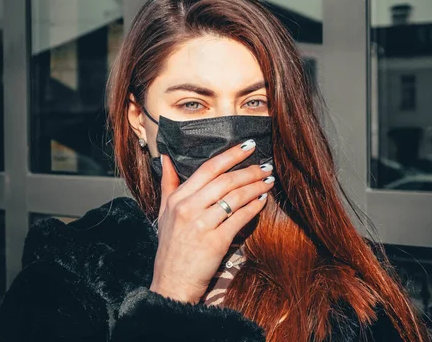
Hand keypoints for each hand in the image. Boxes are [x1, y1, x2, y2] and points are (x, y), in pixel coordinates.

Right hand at [149, 139, 274, 302]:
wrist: (173, 283)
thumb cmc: (171, 248)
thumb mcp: (163, 213)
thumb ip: (168, 184)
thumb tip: (167, 157)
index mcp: (177, 199)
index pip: (208, 168)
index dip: (231, 155)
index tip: (248, 146)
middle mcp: (187, 208)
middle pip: (225, 180)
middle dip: (249, 171)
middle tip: (265, 167)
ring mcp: (202, 225)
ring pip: (235, 197)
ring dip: (256, 186)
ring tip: (268, 181)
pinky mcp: (216, 242)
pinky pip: (240, 218)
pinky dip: (254, 206)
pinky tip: (263, 200)